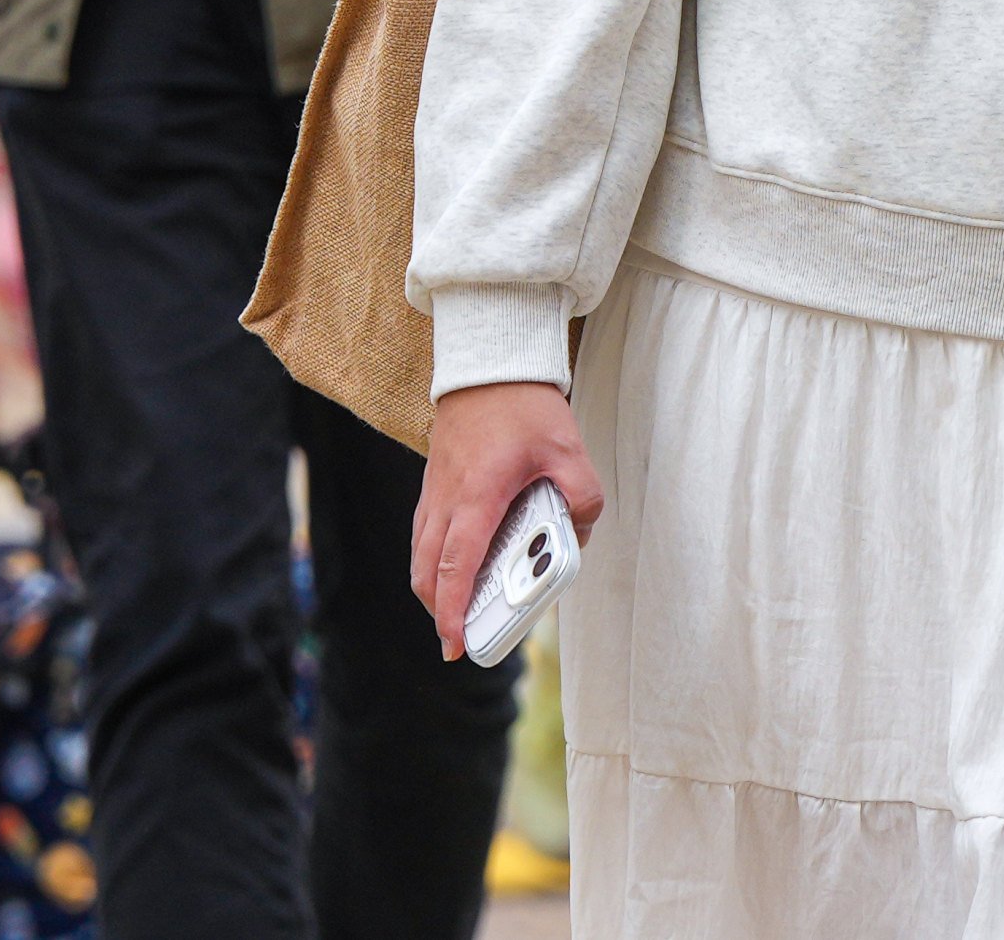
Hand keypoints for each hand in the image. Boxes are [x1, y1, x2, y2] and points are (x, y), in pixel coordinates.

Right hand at [411, 379, 604, 661]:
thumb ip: (582, 497)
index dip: (454, 609)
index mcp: (477, 495)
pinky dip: (434, 559)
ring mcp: (435, 490)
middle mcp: (446, 499)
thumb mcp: (568, 449)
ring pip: (420, 554)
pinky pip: (424, 532)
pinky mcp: (434, 482)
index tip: (455, 642)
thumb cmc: (524, 404)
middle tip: (462, 634)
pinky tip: (460, 562)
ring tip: (461, 607)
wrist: (490, 361)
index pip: (457, 565)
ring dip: (434, 586)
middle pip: (427, 570)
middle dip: (440, 610)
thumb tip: (580, 534)